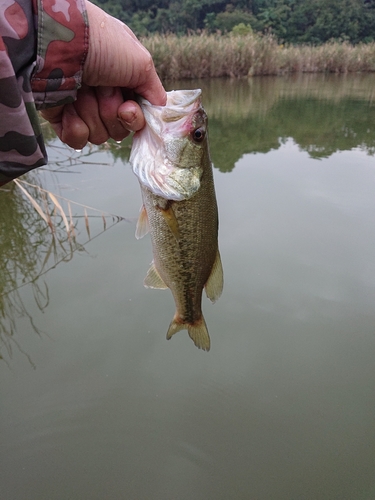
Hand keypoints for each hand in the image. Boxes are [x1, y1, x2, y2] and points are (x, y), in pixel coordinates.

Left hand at [41, 1, 165, 149]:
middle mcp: (104, 98)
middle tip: (100, 88)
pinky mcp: (62, 119)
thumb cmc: (101, 45)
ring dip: (91, 113)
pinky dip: (74, 126)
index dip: (133, 118)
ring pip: (99, 136)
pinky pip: (78, 141)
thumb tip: (161, 110)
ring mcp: (82, 109)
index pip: (136, 118)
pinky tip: (68, 105)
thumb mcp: (141, 63)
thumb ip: (155, 91)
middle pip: (119, 130)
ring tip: (80, 90)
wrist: (57, 42)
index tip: (126, 108)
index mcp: (123, 85)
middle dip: (110, 112)